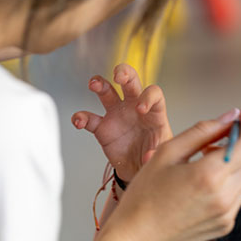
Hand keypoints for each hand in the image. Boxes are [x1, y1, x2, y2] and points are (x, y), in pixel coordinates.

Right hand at [72, 64, 170, 181]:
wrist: (138, 168)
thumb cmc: (154, 153)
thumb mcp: (162, 153)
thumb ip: (157, 153)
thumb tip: (148, 157)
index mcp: (153, 111)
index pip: (154, 94)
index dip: (148, 97)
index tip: (141, 109)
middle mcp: (134, 106)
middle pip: (131, 81)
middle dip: (125, 73)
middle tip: (118, 76)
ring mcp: (117, 114)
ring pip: (107, 91)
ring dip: (100, 83)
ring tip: (93, 84)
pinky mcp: (102, 127)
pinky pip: (89, 118)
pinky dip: (81, 118)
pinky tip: (78, 121)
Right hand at [102, 106, 240, 240]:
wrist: (136, 239)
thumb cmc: (144, 196)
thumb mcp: (167, 152)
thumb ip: (203, 130)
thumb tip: (230, 116)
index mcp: (209, 176)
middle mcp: (224, 197)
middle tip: (227, 132)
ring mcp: (228, 214)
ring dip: (240, 159)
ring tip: (210, 156)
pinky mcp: (226, 225)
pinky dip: (233, 179)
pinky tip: (208, 177)